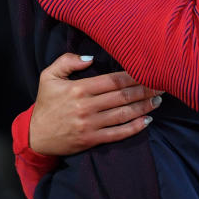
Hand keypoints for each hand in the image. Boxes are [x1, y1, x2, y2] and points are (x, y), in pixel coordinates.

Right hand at [29, 54, 162, 155]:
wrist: (35, 135)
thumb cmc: (46, 103)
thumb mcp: (48, 76)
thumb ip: (67, 61)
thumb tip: (90, 58)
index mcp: (79, 89)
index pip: (113, 80)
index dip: (134, 76)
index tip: (150, 70)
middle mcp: (86, 106)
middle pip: (123, 96)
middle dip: (145, 90)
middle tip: (163, 84)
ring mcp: (90, 125)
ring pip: (123, 114)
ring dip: (144, 107)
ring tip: (158, 100)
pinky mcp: (91, 140)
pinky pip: (117, 133)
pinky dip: (134, 128)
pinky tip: (147, 121)